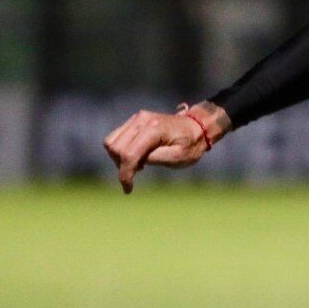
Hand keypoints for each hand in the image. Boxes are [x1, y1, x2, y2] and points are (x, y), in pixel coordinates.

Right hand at [103, 102, 229, 192]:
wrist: (197, 127)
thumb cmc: (190, 145)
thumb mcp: (177, 158)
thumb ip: (154, 159)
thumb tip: (134, 163)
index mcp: (154, 129)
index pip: (129, 154)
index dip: (125, 174)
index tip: (128, 189)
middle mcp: (141, 120)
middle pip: (115, 147)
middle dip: (122, 165)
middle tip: (138, 173)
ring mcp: (137, 118)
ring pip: (111, 142)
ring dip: (118, 158)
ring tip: (139, 165)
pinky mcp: (135, 120)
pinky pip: (116, 137)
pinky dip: (121, 150)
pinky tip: (137, 156)